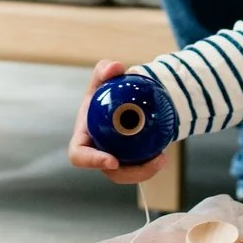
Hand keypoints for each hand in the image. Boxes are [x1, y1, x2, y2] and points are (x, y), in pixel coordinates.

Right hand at [67, 58, 171, 185]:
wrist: (123, 100)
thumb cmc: (108, 90)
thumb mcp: (105, 77)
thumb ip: (105, 68)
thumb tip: (115, 68)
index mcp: (84, 136)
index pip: (79, 155)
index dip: (92, 161)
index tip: (112, 161)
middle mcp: (96, 152)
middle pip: (109, 172)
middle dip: (130, 172)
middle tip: (152, 160)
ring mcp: (112, 159)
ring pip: (126, 174)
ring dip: (145, 171)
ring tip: (161, 158)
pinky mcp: (128, 162)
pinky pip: (138, 168)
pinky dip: (150, 165)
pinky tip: (163, 155)